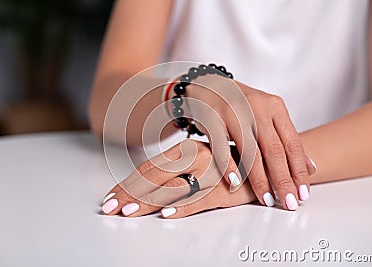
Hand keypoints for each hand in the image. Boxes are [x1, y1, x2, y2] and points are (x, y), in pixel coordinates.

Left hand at [101, 139, 256, 217]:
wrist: (261, 163)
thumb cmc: (222, 164)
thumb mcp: (195, 162)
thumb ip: (172, 173)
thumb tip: (142, 190)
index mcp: (183, 151)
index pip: (148, 169)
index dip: (127, 184)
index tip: (110, 198)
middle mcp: (194, 158)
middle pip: (154, 178)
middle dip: (129, 194)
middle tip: (110, 208)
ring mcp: (209, 173)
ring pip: (173, 188)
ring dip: (149, 201)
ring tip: (129, 212)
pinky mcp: (225, 189)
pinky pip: (201, 199)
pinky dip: (183, 207)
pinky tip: (167, 213)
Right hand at [184, 73, 315, 209]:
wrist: (207, 86)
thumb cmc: (240, 106)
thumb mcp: (267, 116)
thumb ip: (286, 139)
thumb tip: (310, 168)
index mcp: (274, 106)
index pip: (292, 143)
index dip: (299, 171)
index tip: (303, 194)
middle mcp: (256, 107)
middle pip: (274, 149)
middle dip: (283, 180)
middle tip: (289, 203)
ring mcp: (233, 112)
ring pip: (250, 151)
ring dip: (259, 179)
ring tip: (267, 199)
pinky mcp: (212, 118)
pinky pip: (221, 147)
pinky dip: (229, 166)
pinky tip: (236, 183)